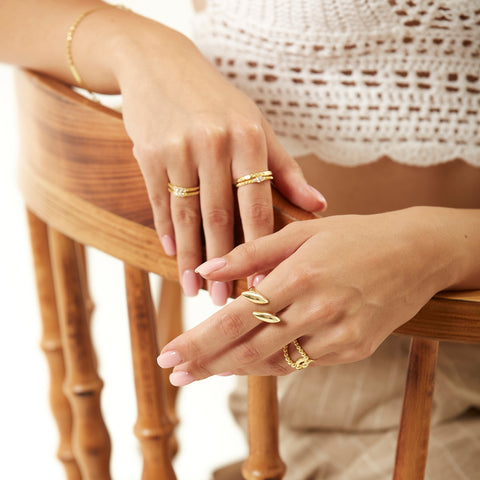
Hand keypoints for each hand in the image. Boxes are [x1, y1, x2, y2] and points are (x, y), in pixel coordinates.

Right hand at [111, 17, 325, 303]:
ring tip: (195, 291)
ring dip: (191, 259)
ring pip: (186, 216)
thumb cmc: (218, 103)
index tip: (264, 283)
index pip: (258, 204)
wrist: (160, 65)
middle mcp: (214, 143)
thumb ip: (285, 169)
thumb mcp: (257, 127)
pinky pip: (160, 202)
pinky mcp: (148, 153)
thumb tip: (319, 206)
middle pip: (219, 218)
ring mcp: (178, 148)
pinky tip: (174, 257)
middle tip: (227, 304)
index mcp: (249, 138)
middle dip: (224, 265)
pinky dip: (167, 233)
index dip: (262, 248)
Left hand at [157, 208, 458, 385]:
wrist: (416, 253)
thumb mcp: (302, 231)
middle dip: (206, 364)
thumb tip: (207, 269)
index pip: (237, 317)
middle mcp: (318, 310)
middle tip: (175, 374)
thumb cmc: (354, 236)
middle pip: (249, 349)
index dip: (199, 340)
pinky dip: (271, 363)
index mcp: (300, 275)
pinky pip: (302, 362)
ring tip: (203, 370)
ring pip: (274, 362)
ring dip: (234, 368)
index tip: (169, 355)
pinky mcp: (354, 350)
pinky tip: (248, 361)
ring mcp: (339, 336)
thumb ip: (251, 252)